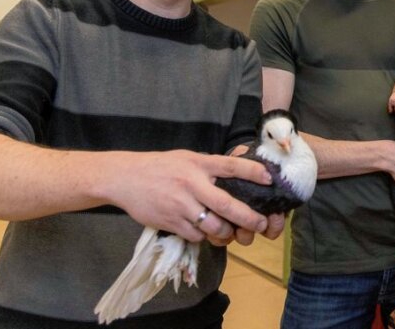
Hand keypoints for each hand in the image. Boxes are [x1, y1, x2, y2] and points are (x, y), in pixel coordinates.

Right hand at [105, 150, 271, 243]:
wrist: (125, 178)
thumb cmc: (160, 166)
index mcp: (198, 164)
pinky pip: (195, 235)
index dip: (252, 172)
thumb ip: (209, 166)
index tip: (269, 179)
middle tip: (261, 223)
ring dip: (226, 232)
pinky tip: (204, 232)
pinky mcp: (171, 222)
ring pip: (213, 226)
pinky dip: (203, 236)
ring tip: (230, 232)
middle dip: (248, 217)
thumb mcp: (186, 158)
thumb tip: (236, 171)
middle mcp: (192, 184)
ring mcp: (181, 205)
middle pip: (227, 204)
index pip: (230, 166)